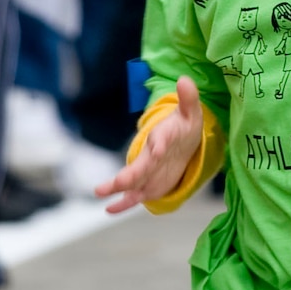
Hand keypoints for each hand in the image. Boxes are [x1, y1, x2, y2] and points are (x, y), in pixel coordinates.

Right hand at [96, 75, 204, 212]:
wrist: (181, 142)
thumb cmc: (184, 126)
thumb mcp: (191, 113)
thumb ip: (188, 100)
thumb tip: (186, 80)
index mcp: (161, 137)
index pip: (159, 139)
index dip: (158, 143)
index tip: (156, 147)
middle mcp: (150, 156)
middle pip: (140, 165)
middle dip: (130, 173)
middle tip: (118, 181)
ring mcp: (147, 172)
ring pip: (132, 182)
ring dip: (118, 187)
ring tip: (99, 192)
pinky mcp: (148, 185)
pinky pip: (134, 197)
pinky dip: (122, 204)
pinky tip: (109, 210)